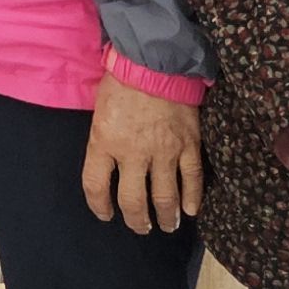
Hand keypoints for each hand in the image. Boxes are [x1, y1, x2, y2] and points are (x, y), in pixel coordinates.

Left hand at [81, 73, 205, 234]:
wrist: (154, 60)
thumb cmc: (121, 81)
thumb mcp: (99, 112)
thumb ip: (104, 141)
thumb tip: (109, 165)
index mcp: (104, 142)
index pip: (96, 186)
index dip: (99, 206)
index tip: (106, 214)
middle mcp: (133, 153)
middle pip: (133, 201)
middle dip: (137, 221)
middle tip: (142, 228)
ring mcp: (163, 151)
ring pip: (165, 197)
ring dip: (166, 216)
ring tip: (167, 225)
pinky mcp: (188, 144)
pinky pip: (192, 179)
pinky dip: (192, 198)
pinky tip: (190, 210)